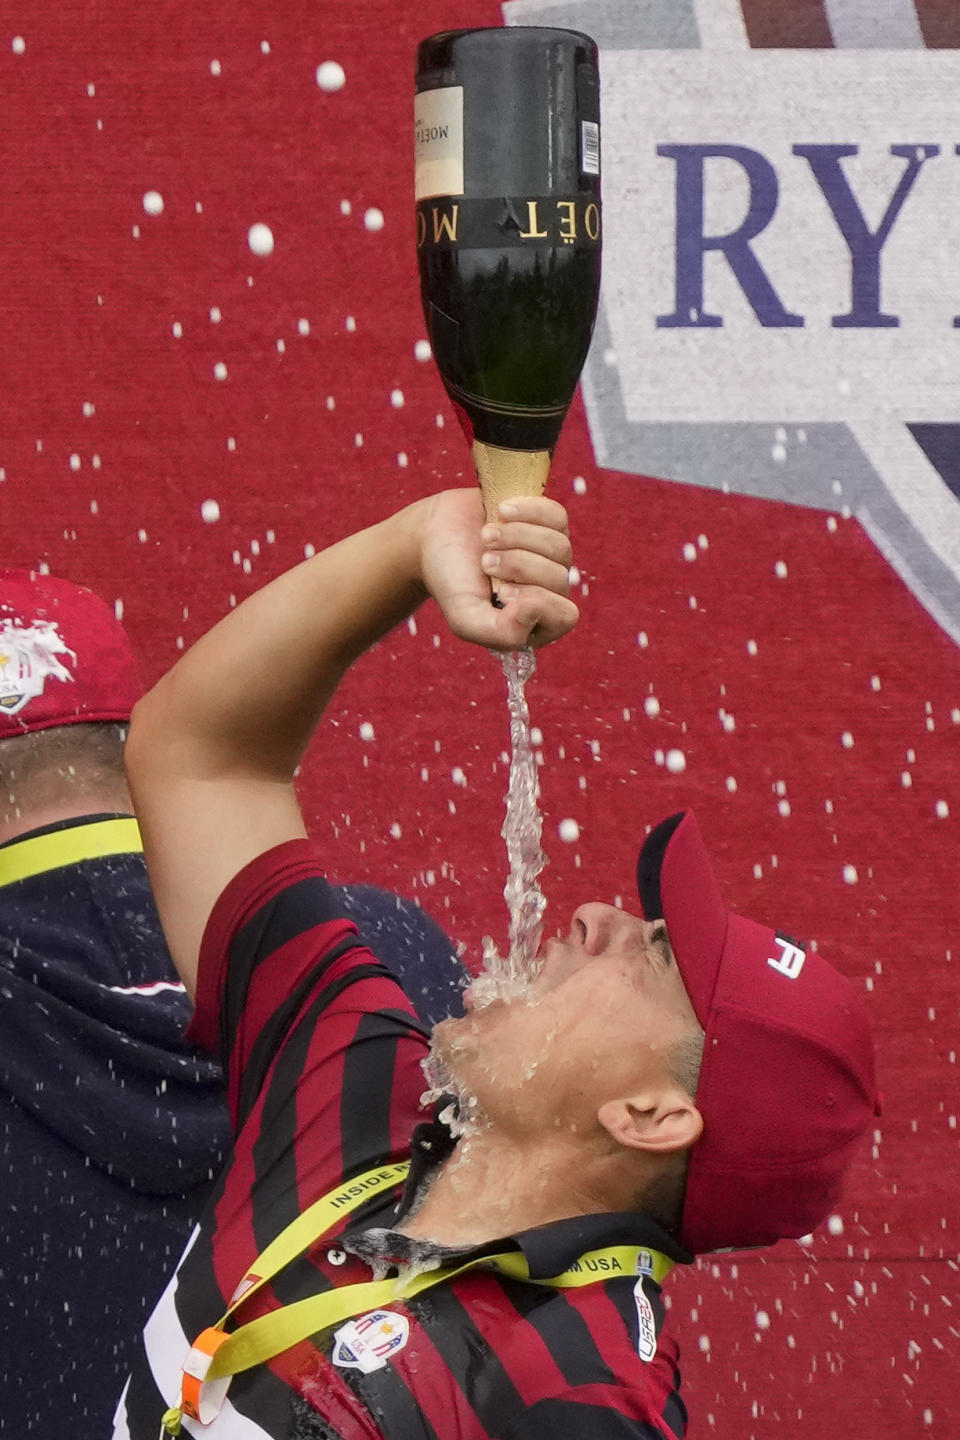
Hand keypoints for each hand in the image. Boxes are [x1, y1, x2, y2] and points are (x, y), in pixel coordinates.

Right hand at [418, 489, 578, 650]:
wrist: (432, 534)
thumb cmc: (449, 580)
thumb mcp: (466, 618)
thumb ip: (502, 633)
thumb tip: (537, 608)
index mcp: (534, 623)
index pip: (564, 616)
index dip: (536, 601)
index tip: (500, 590)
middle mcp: (549, 591)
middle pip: (559, 578)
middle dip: (517, 565)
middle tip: (485, 561)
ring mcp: (551, 556)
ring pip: (560, 546)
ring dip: (517, 537)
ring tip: (486, 536)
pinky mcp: (547, 522)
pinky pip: (557, 516)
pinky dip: (527, 511)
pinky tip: (501, 511)